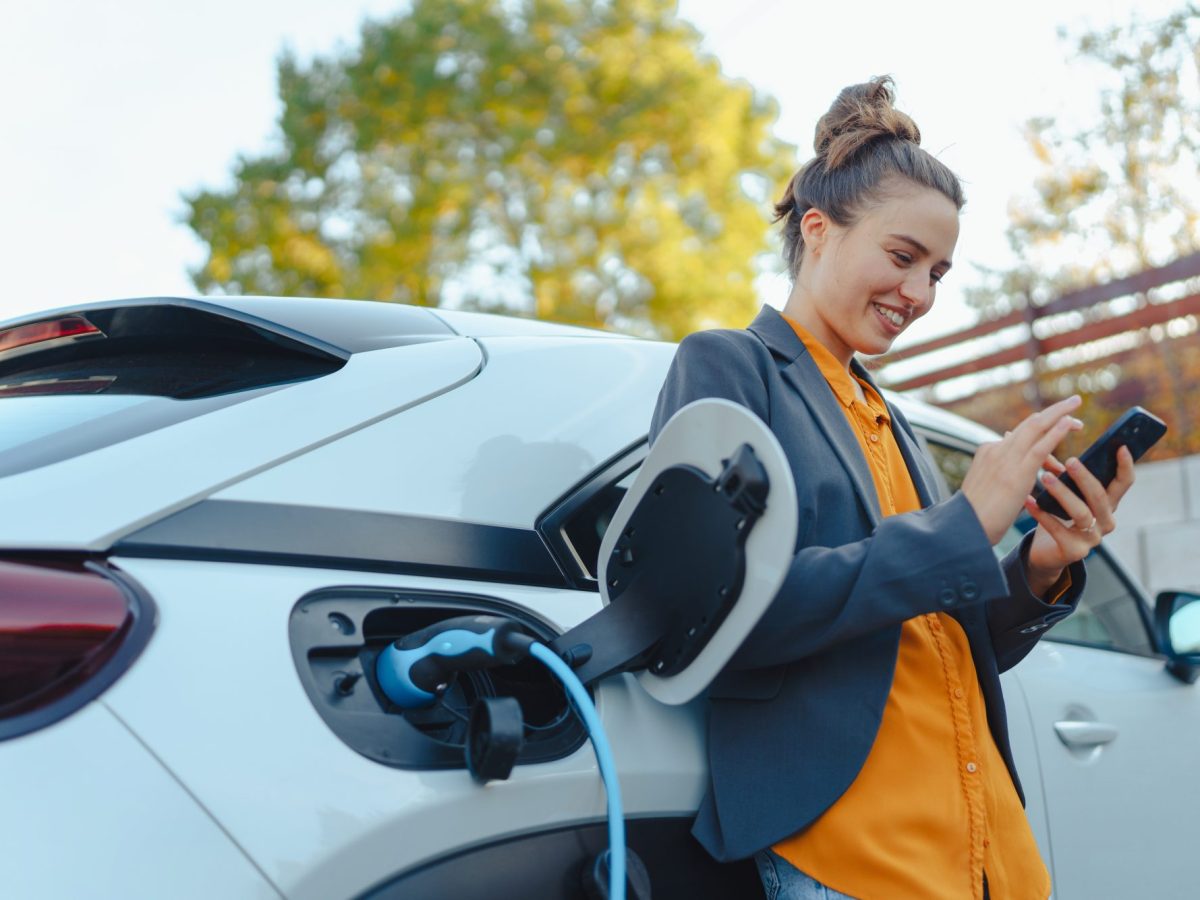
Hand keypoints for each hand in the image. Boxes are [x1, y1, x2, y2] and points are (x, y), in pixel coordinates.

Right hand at [960, 395, 1083, 544]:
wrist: (965, 527)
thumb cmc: (976, 515)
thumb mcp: (986, 487)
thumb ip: (1000, 473)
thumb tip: (1014, 473)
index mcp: (988, 452)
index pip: (1019, 434)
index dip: (1041, 426)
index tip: (1057, 424)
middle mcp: (996, 449)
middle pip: (1029, 423)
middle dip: (1052, 411)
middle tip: (1073, 402)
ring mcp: (1005, 459)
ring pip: (1035, 427)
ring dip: (1058, 412)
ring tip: (1076, 405)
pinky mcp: (1017, 472)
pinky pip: (1041, 447)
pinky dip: (1056, 432)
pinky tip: (1069, 423)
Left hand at [1022, 444, 1136, 593]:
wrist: (1045, 552)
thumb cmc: (1057, 516)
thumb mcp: (1065, 493)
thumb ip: (1062, 472)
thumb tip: (1048, 442)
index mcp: (1108, 504)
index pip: (1124, 483)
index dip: (1125, 465)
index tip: (1121, 446)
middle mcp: (1105, 521)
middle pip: (1100, 497)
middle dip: (1085, 477)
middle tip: (1070, 460)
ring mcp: (1092, 538)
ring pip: (1081, 513)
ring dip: (1062, 493)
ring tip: (1044, 477)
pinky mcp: (1074, 552)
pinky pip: (1057, 530)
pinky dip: (1041, 514)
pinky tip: (1028, 501)